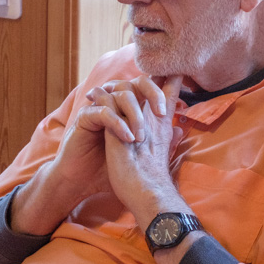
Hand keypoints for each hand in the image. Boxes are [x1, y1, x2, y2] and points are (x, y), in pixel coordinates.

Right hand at [10, 75, 182, 235]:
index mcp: (129, 109)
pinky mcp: (85, 118)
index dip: (164, 81)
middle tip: (161, 113)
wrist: (84, 182)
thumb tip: (179, 128)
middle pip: (137, 81)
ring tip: (140, 137)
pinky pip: (103, 110)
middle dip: (153, 93)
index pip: (148, 87)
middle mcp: (115, 104)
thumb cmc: (109, 167)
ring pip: (121, 93)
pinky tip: (127, 138)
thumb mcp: (139, 152)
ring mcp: (99, 108)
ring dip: (135, 114)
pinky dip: (118, 123)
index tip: (179, 82)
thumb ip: (158, 139)